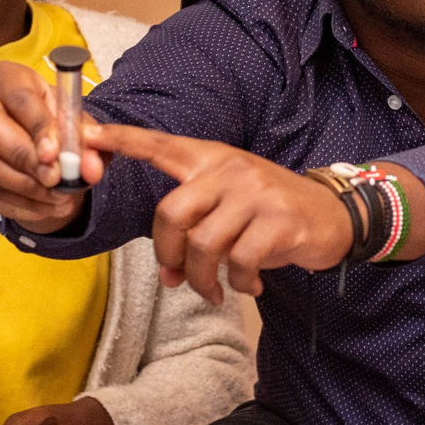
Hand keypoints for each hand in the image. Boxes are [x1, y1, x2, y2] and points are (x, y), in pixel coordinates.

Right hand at [0, 60, 99, 232]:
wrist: (34, 138)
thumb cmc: (53, 121)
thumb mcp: (75, 122)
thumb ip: (87, 141)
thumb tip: (91, 167)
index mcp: (7, 77)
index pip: (19, 98)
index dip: (37, 126)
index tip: (55, 154)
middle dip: (24, 158)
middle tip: (55, 180)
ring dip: (23, 187)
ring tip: (58, 199)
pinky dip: (17, 204)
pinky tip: (44, 209)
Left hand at [87, 122, 355, 303]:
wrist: (334, 215)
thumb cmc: (271, 212)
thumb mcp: (232, 197)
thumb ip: (197, 221)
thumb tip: (169, 270)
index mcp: (213, 159)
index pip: (161, 145)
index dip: (124, 140)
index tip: (90, 133)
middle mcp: (232, 170)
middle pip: (173, 213)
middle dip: (168, 255)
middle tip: (176, 278)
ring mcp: (257, 194)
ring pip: (204, 244)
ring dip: (202, 279)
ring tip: (215, 291)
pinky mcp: (280, 222)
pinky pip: (241, 261)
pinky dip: (240, 283)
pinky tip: (250, 286)